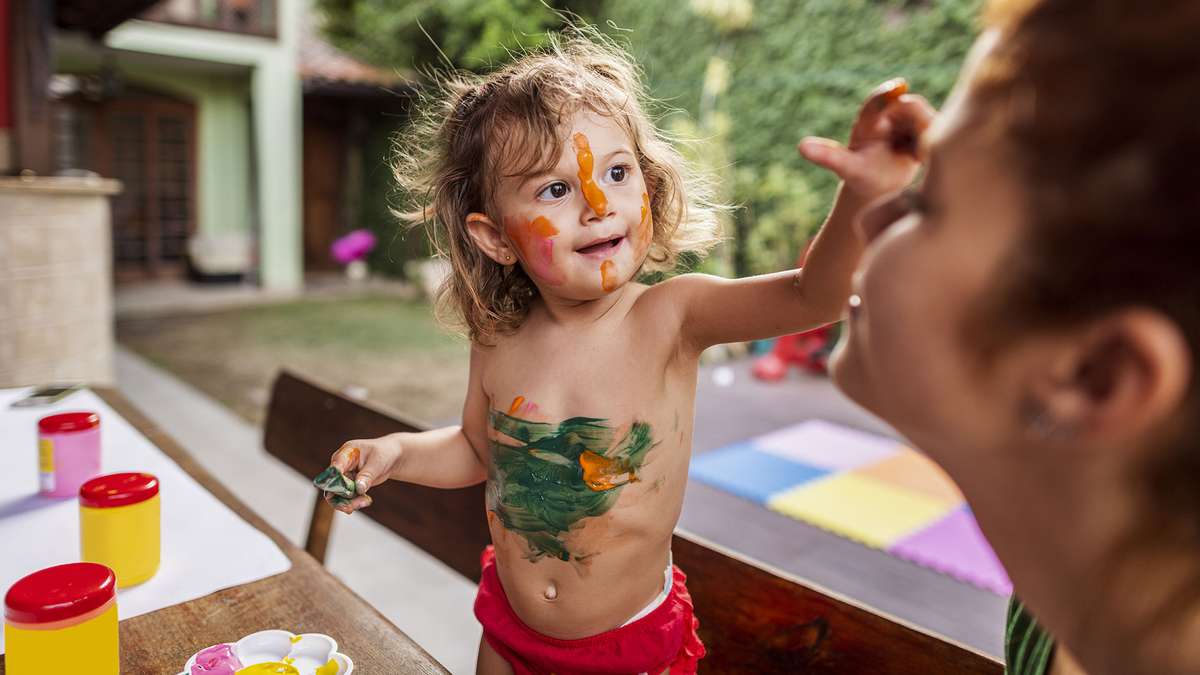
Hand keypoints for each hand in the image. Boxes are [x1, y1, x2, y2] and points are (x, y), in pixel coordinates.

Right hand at [324, 437, 402, 513]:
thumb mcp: (378, 462)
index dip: (335, 481)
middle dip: (342, 498)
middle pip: (333, 485)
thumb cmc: (384, 454)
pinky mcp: (349, 486)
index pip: (335, 468)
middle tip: (355, 505)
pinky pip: (346, 498)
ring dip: (349, 503)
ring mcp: (344, 476)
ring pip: (338, 495)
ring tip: (365, 502)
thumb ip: (367, 475)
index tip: (343, 492)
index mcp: (345, 453)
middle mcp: (341, 465)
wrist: (391, 457)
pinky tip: (366, 501)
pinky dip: (355, 502)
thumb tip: (358, 488)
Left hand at [799, 78, 936, 200]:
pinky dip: (932, 142)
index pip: (876, 103)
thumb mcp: (846, 168)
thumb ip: (827, 155)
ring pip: (926, 117)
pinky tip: (922, 157)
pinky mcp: (924, 127)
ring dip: (925, 135)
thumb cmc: (861, 177)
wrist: (880, 186)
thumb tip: (801, 146)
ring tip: (916, 157)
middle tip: (916, 153)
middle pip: (909, 107)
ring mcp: (907, 120)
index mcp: (867, 121)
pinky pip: (937, 127)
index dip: (886, 94)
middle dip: (916, 122)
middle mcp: (888, 116)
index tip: (900, 87)